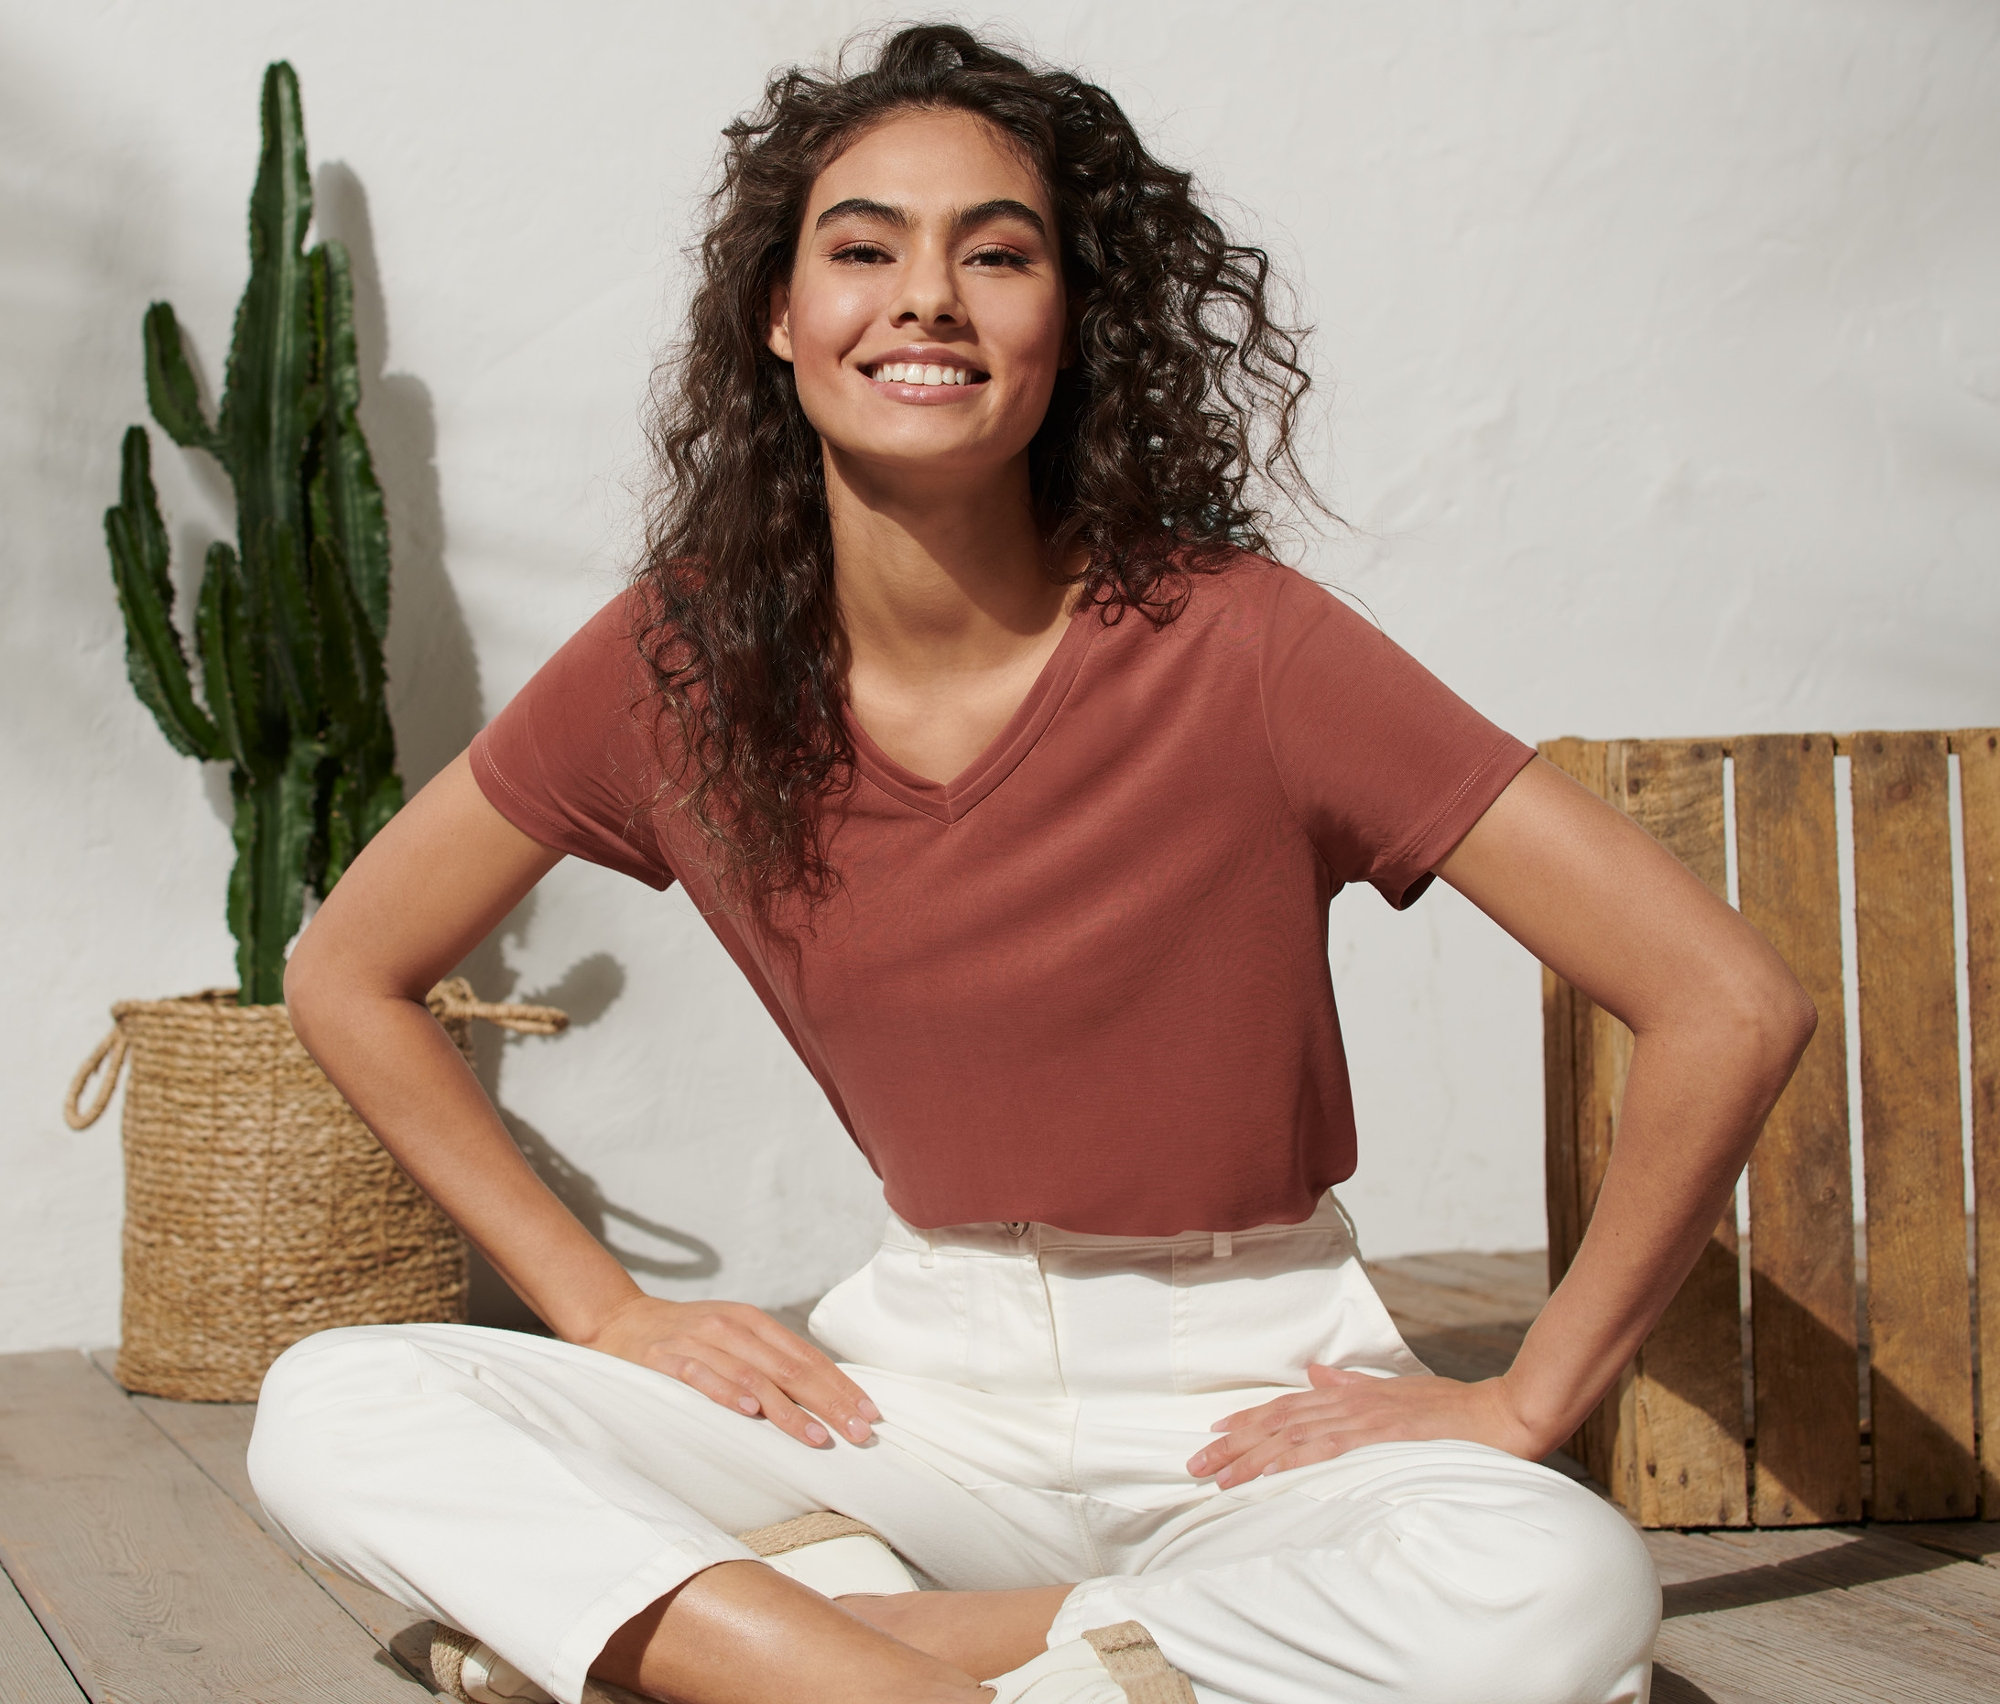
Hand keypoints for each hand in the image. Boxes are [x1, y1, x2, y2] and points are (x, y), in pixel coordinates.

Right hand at [581, 1294, 880, 1449]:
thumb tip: (824, 1396)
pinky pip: (700, 1376)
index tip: (869, 1415)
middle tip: (856, 1433)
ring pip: (751, 1376)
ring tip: (814, 1437)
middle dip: (827, 1403)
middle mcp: (730, 1327)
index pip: (807, 1357)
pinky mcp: (664, 1359)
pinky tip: (749, 1414)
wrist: (620, 1320)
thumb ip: (770, 1361)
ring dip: (785, 1410)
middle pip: (789, 1368)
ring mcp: (697, 1342)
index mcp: (753, 1322)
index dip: (840, 1387)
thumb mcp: (733, 1339)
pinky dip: (726, 1394)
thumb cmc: (687, 1337)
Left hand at [1186, 1365, 1542, 1485]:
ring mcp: (1363, 1423)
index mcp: (1352, 1398)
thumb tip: (1317, 1377)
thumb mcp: (1397, 1392)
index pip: (1288, 1409)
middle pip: (1279, 1423)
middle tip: (1197, 1463)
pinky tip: (1266, 1473)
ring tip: (1217, 1475)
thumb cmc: (1454, 1410)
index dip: (1249, 1421)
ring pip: (1293, 1438)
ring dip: (1251, 1457)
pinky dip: (1293, 1461)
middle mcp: (1350, 1406)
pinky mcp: (1381, 1441)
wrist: (1501, 1414)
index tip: (1216, 1433)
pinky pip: (1327, 1452)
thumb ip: (1354, 1387)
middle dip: (1235, 1444)